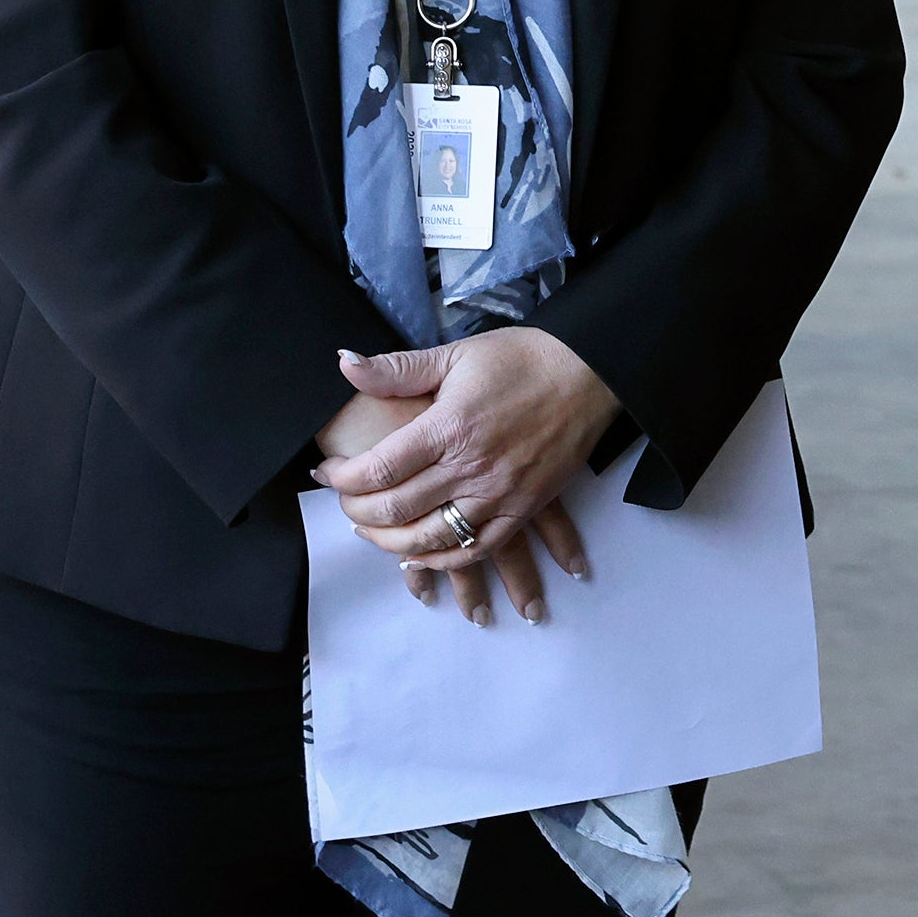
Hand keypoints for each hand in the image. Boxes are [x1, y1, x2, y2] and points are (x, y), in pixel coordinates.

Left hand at [316, 328, 615, 625]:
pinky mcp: (525, 507)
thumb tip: (345, 365)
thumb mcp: (456, 354)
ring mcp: (500, 492)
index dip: (341, 478)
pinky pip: (478, 549)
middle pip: (396, 509)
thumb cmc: (523, 358)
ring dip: (391, 544)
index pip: (377, 470)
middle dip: (358, 512)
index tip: (326, 472)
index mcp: (449, 427)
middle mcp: (472, 466)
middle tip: (345, 503)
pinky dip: (444, 561)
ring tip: (374, 531)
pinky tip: (421, 558)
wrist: (591, 371)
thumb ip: (398, 369)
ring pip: (431, 539)